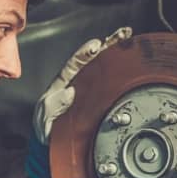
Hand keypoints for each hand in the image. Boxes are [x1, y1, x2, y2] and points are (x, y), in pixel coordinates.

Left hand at [33, 27, 131, 144]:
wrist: (52, 143)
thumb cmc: (46, 127)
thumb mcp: (46, 114)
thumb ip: (55, 104)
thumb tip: (69, 93)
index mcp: (64, 82)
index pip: (76, 63)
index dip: (86, 52)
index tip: (96, 45)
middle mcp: (79, 83)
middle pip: (95, 60)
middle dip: (108, 45)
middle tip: (122, 34)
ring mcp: (89, 91)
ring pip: (104, 69)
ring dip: (116, 54)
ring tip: (128, 41)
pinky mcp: (98, 102)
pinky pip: (110, 86)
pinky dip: (121, 75)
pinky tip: (130, 64)